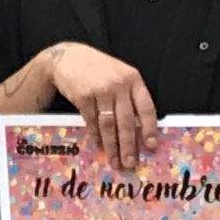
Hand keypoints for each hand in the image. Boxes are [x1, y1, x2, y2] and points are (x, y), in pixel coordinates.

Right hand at [42, 42, 159, 168]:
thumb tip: (140, 128)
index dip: (149, 128)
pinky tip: (99, 146)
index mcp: (133, 79)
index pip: (146, 107)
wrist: (68, 56)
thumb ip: (130, 96)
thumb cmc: (98, 68)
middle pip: (126, 121)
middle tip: (130, 163)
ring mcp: (100, 90)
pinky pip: (92, 121)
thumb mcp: (120, 75)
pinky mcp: (83, 96)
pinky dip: (96, 136)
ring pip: (109, 124)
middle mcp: (118, 84)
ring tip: (115, 161)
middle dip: (129, 145)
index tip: (151, 146)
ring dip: (112, 145)